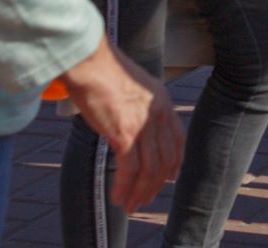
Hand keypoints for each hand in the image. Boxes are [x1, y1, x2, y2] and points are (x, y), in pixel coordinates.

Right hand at [59, 39, 184, 213]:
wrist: (90, 61)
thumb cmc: (103, 70)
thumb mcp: (133, 86)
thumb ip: (138, 105)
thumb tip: (129, 120)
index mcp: (163, 101)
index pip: (177, 139)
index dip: (174, 162)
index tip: (168, 177)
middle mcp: (158, 113)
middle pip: (165, 158)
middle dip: (155, 184)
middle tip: (144, 200)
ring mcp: (143, 124)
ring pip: (149, 168)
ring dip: (140, 191)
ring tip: (130, 205)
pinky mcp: (124, 132)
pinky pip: (129, 168)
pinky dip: (125, 186)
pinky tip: (118, 197)